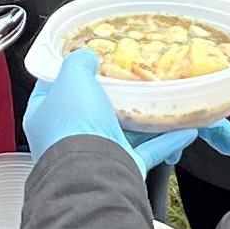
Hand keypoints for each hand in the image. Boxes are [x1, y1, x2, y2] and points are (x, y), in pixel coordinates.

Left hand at [28, 45, 229, 178]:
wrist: (93, 172)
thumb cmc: (74, 123)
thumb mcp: (72, 78)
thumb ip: (78, 62)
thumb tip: (86, 56)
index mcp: (44, 118)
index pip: (52, 90)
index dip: (68, 73)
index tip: (87, 60)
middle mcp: (67, 139)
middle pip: (90, 111)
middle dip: (111, 95)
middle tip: (128, 77)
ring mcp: (95, 155)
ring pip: (121, 132)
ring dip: (142, 118)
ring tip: (159, 99)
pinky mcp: (121, 169)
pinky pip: (147, 151)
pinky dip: (166, 140)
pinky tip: (185, 129)